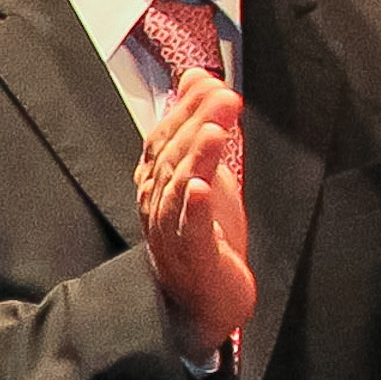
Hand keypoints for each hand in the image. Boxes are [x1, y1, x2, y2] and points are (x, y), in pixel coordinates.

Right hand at [135, 66, 252, 361]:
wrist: (205, 301)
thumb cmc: (204, 235)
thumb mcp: (207, 173)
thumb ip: (200, 127)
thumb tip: (197, 78)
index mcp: (157, 181)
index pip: (164, 137)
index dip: (185, 109)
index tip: (210, 84)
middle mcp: (155, 202)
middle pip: (171, 156)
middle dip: (196, 123)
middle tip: (224, 98)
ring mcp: (170, 231)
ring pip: (177, 188)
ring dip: (195, 157)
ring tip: (214, 132)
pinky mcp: (192, 257)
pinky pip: (188, 230)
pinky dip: (192, 208)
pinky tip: (200, 187)